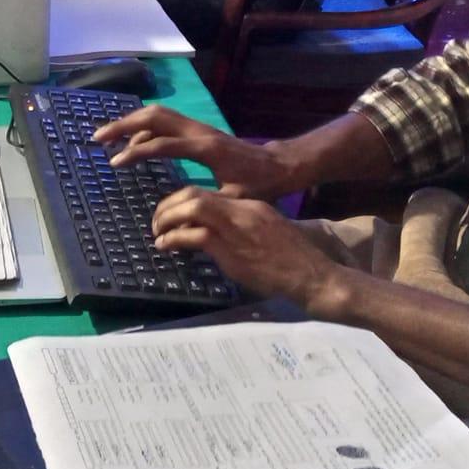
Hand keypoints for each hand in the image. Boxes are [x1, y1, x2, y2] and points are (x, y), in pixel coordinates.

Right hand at [92, 105, 291, 198]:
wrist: (278, 166)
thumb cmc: (258, 186)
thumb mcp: (234, 201)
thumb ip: (205, 205)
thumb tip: (176, 222)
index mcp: (206, 149)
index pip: (163, 144)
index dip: (136, 152)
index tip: (115, 162)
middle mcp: (199, 131)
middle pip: (155, 116)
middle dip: (124, 124)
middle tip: (98, 138)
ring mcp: (198, 127)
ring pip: (158, 114)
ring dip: (131, 122)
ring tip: (108, 137)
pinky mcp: (198, 129)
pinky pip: (165, 120)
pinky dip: (144, 127)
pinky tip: (133, 143)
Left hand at [149, 190, 342, 311]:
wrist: (312, 275)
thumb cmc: (291, 259)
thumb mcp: (265, 232)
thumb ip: (240, 227)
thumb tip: (210, 232)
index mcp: (249, 204)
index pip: (206, 193)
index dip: (181, 200)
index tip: (170, 212)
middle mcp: (240, 211)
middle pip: (193, 194)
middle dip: (168, 205)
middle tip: (156, 221)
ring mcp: (235, 229)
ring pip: (191, 208)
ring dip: (167, 219)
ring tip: (157, 233)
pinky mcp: (231, 250)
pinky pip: (194, 236)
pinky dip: (174, 239)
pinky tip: (166, 246)